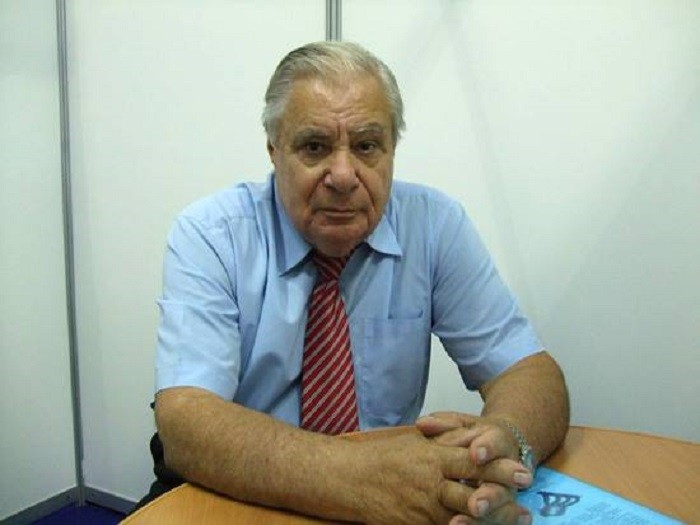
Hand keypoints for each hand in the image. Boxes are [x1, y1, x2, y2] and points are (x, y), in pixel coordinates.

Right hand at [345, 429, 529, 523]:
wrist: (349, 478)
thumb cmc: (383, 456)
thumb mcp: (416, 440)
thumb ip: (445, 440)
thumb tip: (474, 438)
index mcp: (432, 456)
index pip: (472, 461)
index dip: (499, 467)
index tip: (523, 470)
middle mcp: (431, 483)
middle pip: (473, 491)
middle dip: (502, 497)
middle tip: (526, 502)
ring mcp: (423, 507)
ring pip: (463, 517)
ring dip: (490, 520)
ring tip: (517, 519)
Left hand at [416, 412, 532, 523]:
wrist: (498, 447)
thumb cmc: (473, 434)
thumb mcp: (461, 423)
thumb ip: (444, 424)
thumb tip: (422, 424)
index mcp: (499, 443)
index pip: (496, 444)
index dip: (487, 448)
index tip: (475, 454)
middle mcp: (506, 472)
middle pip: (500, 485)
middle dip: (488, 496)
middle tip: (475, 505)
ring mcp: (503, 494)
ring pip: (495, 509)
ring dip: (479, 520)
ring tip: (457, 524)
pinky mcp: (496, 510)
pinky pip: (489, 521)